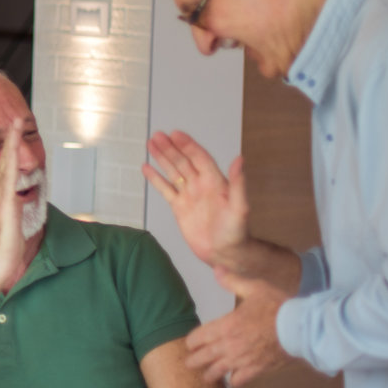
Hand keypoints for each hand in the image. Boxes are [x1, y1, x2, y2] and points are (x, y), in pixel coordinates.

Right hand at [0, 121, 24, 290]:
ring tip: (17, 121)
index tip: (14, 135)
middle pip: (5, 161)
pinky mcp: (5, 201)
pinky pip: (9, 174)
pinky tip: (14, 146)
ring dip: (11, 141)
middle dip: (10, 139)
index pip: (6, 172)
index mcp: (0, 200)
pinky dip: (10, 157)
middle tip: (16, 118)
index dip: (9, 153)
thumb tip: (15, 209)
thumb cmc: (1, 253)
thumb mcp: (9, 229)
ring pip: (6, 163)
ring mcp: (1, 197)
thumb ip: (11, 217)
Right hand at [142, 131, 248, 269]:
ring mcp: (189, 195)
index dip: (187, 145)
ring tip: (150, 144)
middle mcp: (201, 185)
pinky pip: (165, 190)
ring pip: (172, 172)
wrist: (225, 253)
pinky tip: (147, 169)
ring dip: (162, 158)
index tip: (175, 134)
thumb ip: (238, 183)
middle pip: (182, 161)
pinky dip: (155, 179)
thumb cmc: (236, 232)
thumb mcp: (240, 207)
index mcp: (215, 182)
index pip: (199, 158)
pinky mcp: (179, 208)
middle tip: (157, 135)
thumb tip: (240, 159)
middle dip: (170, 148)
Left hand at [184, 266, 289, 386]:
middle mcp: (230, 345)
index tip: (190, 344)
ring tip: (206, 376)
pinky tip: (233, 380)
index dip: (192, 342)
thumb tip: (217, 269)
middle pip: (204, 357)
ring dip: (210, 374)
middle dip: (194, 360)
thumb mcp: (255, 288)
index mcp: (226, 326)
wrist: (301, 328)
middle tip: (189, 363)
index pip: (199, 338)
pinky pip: (239, 380)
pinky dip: (234, 381)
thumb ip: (233, 281)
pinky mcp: (257, 369)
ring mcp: (242, 360)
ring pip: (218, 371)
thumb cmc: (278, 306)